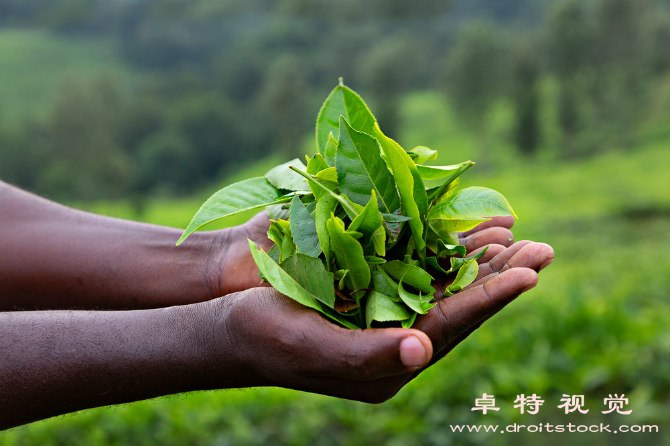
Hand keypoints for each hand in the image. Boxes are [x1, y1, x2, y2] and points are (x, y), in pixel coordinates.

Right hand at [198, 218, 553, 402]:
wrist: (229, 316)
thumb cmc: (266, 337)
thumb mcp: (313, 347)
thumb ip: (367, 355)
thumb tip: (423, 351)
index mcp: (389, 361)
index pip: (451, 326)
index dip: (490, 299)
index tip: (530, 272)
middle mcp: (394, 336)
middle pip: (458, 303)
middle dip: (498, 275)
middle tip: (541, 249)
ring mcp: (382, 307)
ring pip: (441, 281)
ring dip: (477, 258)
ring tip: (515, 234)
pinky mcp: (368, 282)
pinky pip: (415, 261)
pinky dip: (441, 242)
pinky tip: (463, 226)